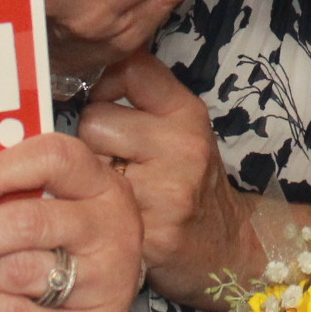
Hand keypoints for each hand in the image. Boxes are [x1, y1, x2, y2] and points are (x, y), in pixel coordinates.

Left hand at [78, 51, 256, 308]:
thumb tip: (92, 64)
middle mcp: (182, 147)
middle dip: (93, 139)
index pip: (130, 70)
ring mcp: (166, 191)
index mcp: (188, 114)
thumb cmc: (188, 179)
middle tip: (111, 159)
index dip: (108, 86)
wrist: (223, 247)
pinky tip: (114, 216)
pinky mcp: (147, 232)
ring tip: (112, 187)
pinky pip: (94, 206)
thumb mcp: (181, 127)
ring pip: (87, 163)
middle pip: (94, 119)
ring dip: (90, 175)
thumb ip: (143, 93)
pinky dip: (96, 211)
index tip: (110, 106)